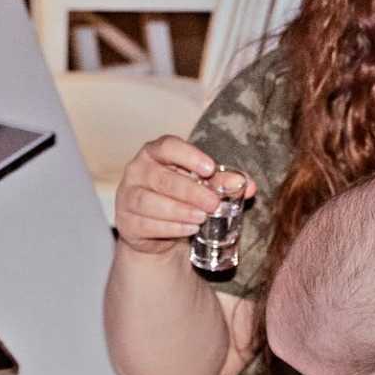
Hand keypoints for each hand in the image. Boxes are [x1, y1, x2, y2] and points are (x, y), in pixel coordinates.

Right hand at [114, 137, 252, 252]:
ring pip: (150, 202)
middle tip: (214, 203)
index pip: (168, 146)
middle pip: (162, 178)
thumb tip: (247, 185)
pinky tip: (188, 229)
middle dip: (191, 192)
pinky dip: (170, 227)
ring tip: (202, 218)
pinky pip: (146, 224)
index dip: (189, 156)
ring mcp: (127, 196)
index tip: (210, 169)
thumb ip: (222, 183)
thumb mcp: (202, 186)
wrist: (156, 229)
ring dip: (179, 211)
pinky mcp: (126, 222)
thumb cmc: (180, 197)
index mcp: (155, 153)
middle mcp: (137, 170)